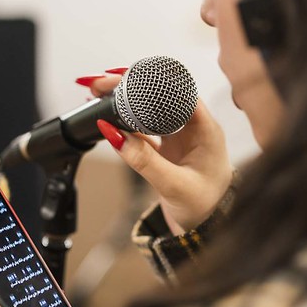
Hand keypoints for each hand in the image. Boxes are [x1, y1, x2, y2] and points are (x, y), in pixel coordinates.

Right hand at [81, 70, 234, 232]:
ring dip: (125, 102)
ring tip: (98, 95)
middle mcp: (193, 126)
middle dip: (130, 86)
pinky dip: (124, 123)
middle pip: (160, 95)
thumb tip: (115, 136)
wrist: (208, 229)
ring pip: (149, 110)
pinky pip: (142, 129)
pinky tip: (106, 118)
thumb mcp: (175, 185)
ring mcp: (179, 136)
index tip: (123, 77)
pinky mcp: (166, 149)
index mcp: (205, 128)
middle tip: (100, 84)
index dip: (151, 81)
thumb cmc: (206, 206)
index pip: (178, 92)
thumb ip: (145, 161)